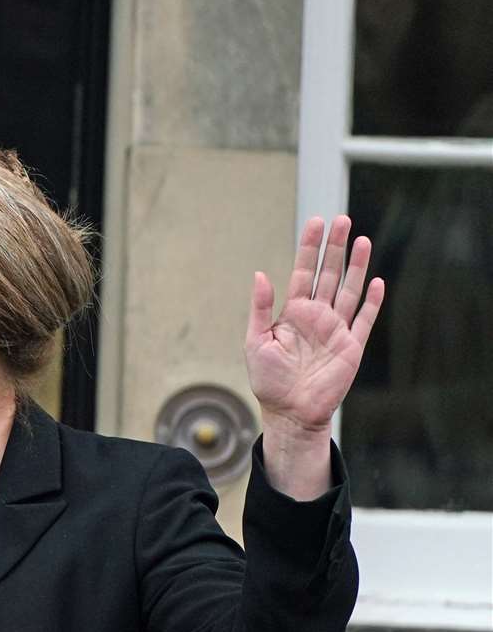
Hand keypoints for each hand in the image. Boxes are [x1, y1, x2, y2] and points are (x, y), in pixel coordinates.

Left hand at [246, 215, 386, 498]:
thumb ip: (260, 308)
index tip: (315, 222)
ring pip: (348, 290)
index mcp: (292, 312)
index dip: (310, 247)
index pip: (304, 271)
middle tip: (342, 219)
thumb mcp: (255, 342)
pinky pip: (364, 320)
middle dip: (335, 247)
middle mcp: (316, 316)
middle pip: (329, 274)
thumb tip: (260, 274)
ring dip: (356, 266)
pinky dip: (371, 302)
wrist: (290, 413)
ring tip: (361, 239)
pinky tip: (376, 281)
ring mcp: (336, 329)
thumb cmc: (268, 380)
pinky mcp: (351, 346)